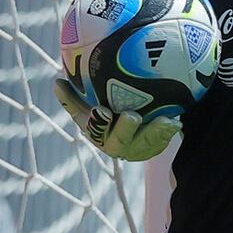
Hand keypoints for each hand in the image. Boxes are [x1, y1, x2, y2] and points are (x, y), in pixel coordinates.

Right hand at [54, 77, 180, 161]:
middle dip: (125, 130)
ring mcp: (136, 149)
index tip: (102, 110)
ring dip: (154, 132)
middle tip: (132, 115)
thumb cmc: (105, 113)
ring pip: (145, 144)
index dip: (97, 122)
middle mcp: (116, 145)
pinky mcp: (153, 148)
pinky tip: (176, 120)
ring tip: (165, 120)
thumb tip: (55, 83)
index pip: (94, 130)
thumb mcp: (86, 106)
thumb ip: (72, 98)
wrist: (130, 129)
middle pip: (119, 141)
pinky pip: (162, 143)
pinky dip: (168, 133)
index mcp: (98, 134)